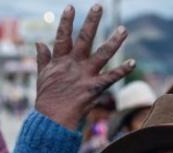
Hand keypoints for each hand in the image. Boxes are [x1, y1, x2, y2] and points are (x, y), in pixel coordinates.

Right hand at [34, 4, 134, 130]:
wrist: (51, 121)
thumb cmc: (47, 99)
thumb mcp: (42, 76)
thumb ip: (42, 58)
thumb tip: (38, 42)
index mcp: (60, 61)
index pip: (62, 37)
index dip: (67, 22)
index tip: (71, 7)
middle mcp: (73, 65)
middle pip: (84, 39)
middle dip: (91, 22)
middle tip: (98, 6)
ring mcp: (84, 75)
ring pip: (101, 54)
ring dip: (114, 41)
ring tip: (124, 29)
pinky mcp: (94, 88)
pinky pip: (111, 77)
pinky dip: (122, 70)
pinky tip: (133, 62)